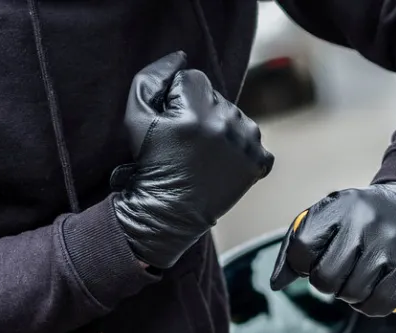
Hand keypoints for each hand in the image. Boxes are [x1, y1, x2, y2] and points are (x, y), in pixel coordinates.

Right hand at [112, 51, 274, 268]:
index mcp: (197, 111)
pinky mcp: (259, 163)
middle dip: (202, 113)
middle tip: (187, 144)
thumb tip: (180, 57)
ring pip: (236, 117)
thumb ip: (151, 78)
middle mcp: (226, 124)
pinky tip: (222, 165)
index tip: (173, 126)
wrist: (169, 212)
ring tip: (204, 155)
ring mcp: (246, 145)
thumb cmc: (151, 164)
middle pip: (217, 97)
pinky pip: (253, 142)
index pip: (194, 79)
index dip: (178, 100)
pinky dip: (241, 151)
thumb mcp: (136, 116)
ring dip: (223, 129)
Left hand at [269, 182, 395, 316]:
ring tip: (357, 277)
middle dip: (326, 283)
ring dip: (349, 295)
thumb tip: (277, 284)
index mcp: (338, 207)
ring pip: (351, 295)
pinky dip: (370, 306)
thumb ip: (295, 248)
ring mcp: (390, 247)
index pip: (302, 249)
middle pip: (325, 278)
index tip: (312, 262)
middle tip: (338, 272)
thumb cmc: (361, 217)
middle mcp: (365, 224)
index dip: (301, 265)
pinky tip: (372, 289)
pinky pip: (379, 305)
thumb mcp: (326, 217)